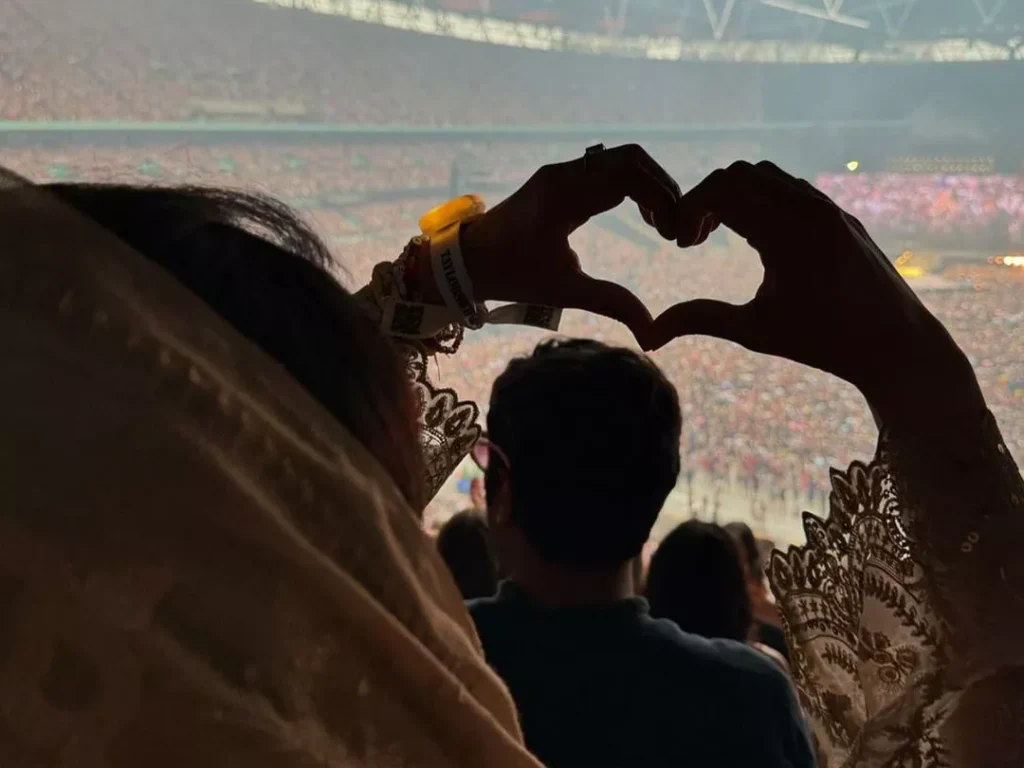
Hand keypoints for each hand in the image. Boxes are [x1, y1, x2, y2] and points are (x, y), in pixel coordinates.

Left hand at [459, 144, 682, 340]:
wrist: (468, 259)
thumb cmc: (511, 276)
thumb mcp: (563, 291)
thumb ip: (611, 303)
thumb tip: (652, 333)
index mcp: (564, 197)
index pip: (629, 176)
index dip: (661, 199)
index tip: (669, 233)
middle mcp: (563, 174)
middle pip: (631, 158)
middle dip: (662, 186)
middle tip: (673, 224)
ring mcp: (561, 171)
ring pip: (621, 159)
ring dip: (648, 184)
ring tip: (660, 222)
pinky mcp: (559, 177)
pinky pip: (606, 167)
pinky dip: (632, 184)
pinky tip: (642, 215)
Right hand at [649, 161, 983, 424]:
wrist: (897, 345)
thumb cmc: (825, 342)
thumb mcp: (756, 331)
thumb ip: (701, 320)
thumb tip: (650, 336)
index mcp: (787, 232)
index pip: (724, 189)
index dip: (690, 209)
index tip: (679, 244)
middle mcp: (810, 209)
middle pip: (742, 173)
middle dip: (709, 198)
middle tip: (693, 238)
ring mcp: (830, 209)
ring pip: (769, 175)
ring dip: (737, 196)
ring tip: (720, 235)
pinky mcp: (842, 217)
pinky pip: (793, 189)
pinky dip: (764, 200)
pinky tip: (756, 239)